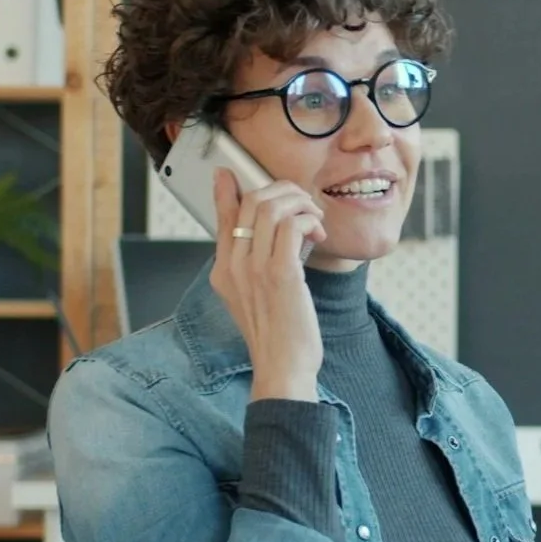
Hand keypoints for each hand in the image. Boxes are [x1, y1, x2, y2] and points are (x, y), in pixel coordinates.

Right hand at [209, 169, 326, 401]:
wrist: (283, 368)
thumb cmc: (278, 335)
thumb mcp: (257, 295)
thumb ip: (257, 264)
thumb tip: (274, 234)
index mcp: (223, 270)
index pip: (222, 217)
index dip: (227, 190)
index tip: (229, 173)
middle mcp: (232, 266)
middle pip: (250, 202)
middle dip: (283, 192)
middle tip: (305, 205)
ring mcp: (254, 269)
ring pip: (271, 207)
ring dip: (300, 203)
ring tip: (315, 220)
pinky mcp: (280, 274)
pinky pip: (291, 225)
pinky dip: (308, 220)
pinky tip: (318, 233)